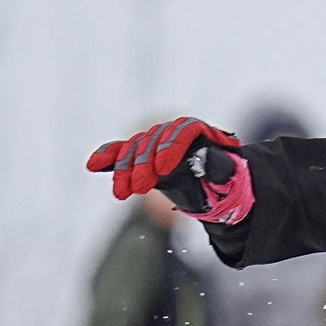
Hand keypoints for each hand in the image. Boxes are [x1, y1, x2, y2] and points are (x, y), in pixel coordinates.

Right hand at [87, 117, 244, 206]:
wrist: (220, 192)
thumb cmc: (230, 185)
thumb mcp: (232, 179)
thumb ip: (220, 168)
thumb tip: (206, 159)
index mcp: (202, 133)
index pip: (183, 132)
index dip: (171, 148)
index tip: (162, 170)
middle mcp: (177, 133)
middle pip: (155, 140)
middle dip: (144, 164)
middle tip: (140, 188)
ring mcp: (158, 144)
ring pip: (136, 149)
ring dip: (125, 170)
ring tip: (121, 193)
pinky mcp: (145, 157)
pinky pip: (124, 153)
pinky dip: (109, 157)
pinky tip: (93, 165)